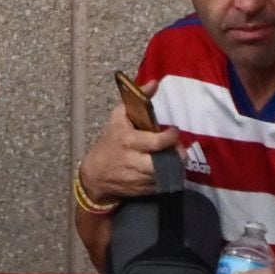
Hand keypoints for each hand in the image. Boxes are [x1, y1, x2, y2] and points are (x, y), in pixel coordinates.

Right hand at [78, 79, 179, 203]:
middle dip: (177, 154)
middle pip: (166, 161)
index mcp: (128, 141)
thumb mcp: (119, 117)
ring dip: (174, 165)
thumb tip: (156, 82)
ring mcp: (138, 178)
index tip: (172, 131)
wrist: (95, 174)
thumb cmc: (110, 140)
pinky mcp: (142, 191)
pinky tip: (164, 168)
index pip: (158, 142)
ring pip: (166, 173)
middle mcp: (133, 161)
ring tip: (172, 156)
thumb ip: (139, 98)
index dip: (170, 137)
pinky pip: (162, 184)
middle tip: (178, 148)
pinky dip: (167, 177)